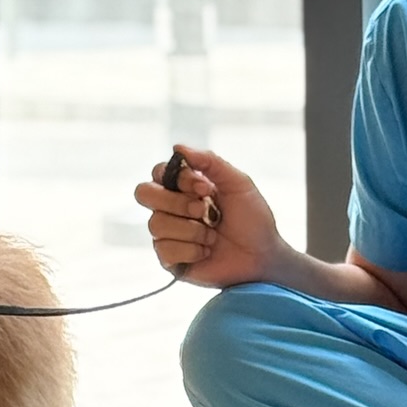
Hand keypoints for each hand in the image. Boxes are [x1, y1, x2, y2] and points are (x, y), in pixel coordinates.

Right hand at [133, 145, 283, 286]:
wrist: (262, 256)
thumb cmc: (252, 219)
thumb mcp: (238, 183)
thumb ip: (210, 161)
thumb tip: (177, 147)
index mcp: (185, 187)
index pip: (159, 172)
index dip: (180, 179)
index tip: (205, 189)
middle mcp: (172, 208)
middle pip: (143, 193)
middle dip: (176, 202)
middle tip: (204, 210)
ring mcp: (169, 233)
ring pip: (156, 223)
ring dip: (191, 230)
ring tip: (212, 236)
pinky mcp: (170, 259)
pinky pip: (164, 250)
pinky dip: (191, 250)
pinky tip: (206, 252)